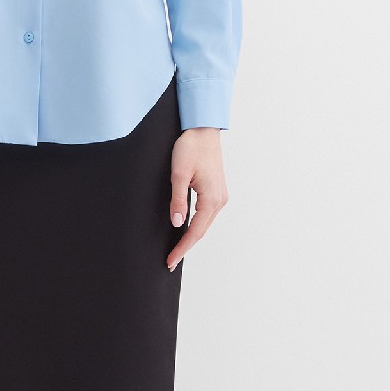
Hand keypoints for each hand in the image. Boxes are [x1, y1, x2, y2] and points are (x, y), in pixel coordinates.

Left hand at [166, 127, 228, 270]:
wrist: (202, 128)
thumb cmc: (190, 147)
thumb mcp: (179, 174)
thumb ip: (178, 200)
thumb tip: (177, 223)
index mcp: (211, 199)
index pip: (195, 232)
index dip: (182, 248)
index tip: (170, 261)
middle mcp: (219, 200)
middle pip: (201, 231)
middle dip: (186, 247)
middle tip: (170, 262)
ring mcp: (220, 195)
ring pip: (205, 223)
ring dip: (191, 237)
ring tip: (177, 250)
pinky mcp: (216, 190)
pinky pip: (206, 214)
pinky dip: (196, 225)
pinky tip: (187, 229)